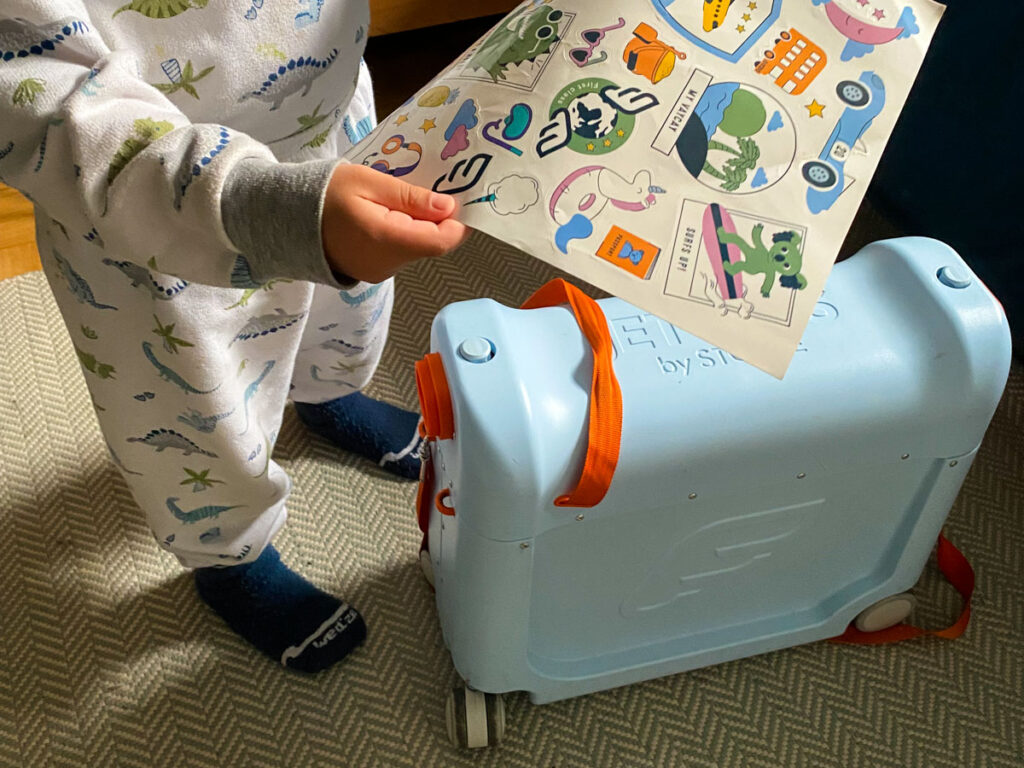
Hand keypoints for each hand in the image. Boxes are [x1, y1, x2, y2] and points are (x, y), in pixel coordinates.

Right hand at [322, 163, 468, 282]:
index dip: (458, 222)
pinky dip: (405, 234)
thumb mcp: (368, 182)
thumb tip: (448, 207)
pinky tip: (389, 214)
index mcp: (387, 240)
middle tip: (429, 189)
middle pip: (432, 245)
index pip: (442, 241)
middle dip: (438, 220)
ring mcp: (380, 272)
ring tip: (401, 199)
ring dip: (420, 225)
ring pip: (418, 249)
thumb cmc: (326, 193)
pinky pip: (402, 253)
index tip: (459, 198)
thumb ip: (410, 197)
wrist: (288, 219)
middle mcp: (387, 264)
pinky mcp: (374, 272)